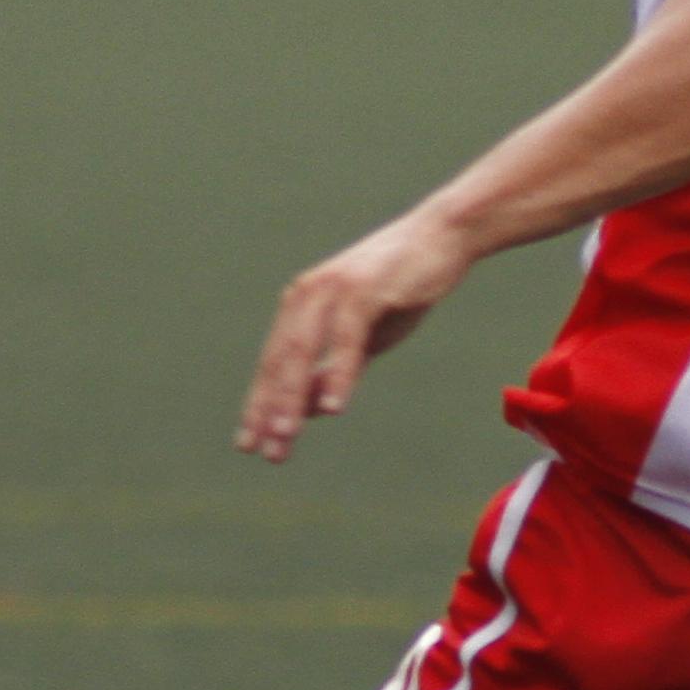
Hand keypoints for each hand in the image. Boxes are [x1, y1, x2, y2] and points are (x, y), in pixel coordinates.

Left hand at [238, 211, 476, 460]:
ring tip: (285, 435)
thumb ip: (332, 369)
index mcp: (301, 306)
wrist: (441, 238)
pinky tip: (334, 407)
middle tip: (262, 451)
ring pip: (302, 350)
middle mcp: (307, 295)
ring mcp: (332, 290)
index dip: (260, 405)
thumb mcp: (363, 339)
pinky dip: (338, 373)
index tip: (249, 445)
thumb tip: (305, 409)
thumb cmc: (401, 289)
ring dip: (292, 396)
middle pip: (280, 361)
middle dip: (269, 409)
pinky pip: (345, 338)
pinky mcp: (362, 289)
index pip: (273, 364)